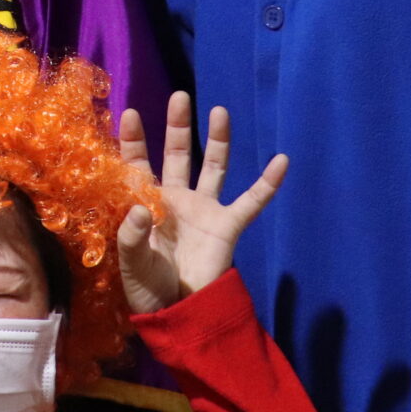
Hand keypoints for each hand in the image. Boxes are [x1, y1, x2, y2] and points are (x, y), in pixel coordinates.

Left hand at [115, 94, 285, 314]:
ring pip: (213, 167)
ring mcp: (204, 211)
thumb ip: (130, 235)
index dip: (133, 140)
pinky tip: (281, 161)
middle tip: (179, 96)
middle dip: (177, 126)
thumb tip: (138, 206)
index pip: (138, 166)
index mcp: (147, 205)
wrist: (179, 315)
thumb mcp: (130, 263)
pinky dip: (267, 182)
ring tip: (219, 111)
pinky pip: (251, 201)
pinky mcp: (227, 227)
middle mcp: (176, 200)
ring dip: (217, 141)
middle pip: (177, 155)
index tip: (129, 112)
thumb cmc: (147, 289)